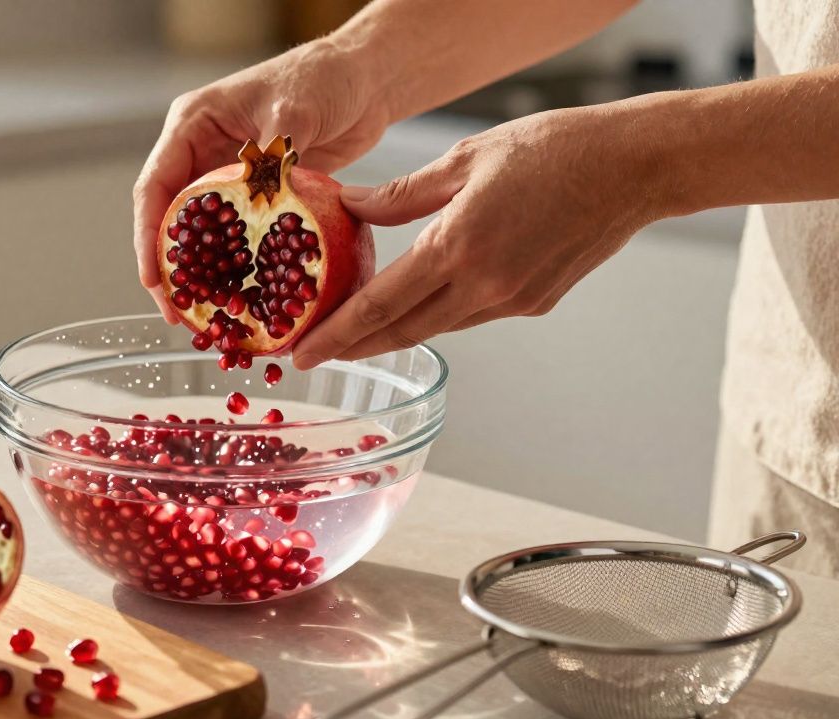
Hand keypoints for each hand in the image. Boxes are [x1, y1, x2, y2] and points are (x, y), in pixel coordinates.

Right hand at [133, 39, 394, 322]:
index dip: (149, 237)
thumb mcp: (294, 110)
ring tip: (206, 317)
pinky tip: (245, 298)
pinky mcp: (258, 195)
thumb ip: (272, 155)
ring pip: (203, 234)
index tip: (155, 279)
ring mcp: (228, 176)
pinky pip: (239, 238)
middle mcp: (202, 151)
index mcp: (192, 125)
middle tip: (179, 313)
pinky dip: (239, 268)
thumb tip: (258, 199)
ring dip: (203, 275)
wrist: (365, 79)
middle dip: (171, 269)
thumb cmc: (325, 77)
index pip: (156, 186)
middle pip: (170, 218)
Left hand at [292, 105, 665, 368]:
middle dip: (353, 346)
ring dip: (394, 331)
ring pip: (436, 326)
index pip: (380, 305)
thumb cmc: (553, 149)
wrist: (633, 168)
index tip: (301, 354)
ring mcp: (511, 300)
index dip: (336, 335)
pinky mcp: (534, 303)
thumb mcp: (466, 159)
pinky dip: (438, 313)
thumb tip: (352, 207)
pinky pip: (471, 315)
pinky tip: (419, 301)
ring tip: (355, 329)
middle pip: (402, 331)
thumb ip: (403, 194)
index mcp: (459, 247)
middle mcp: (484, 285)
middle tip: (312, 354)